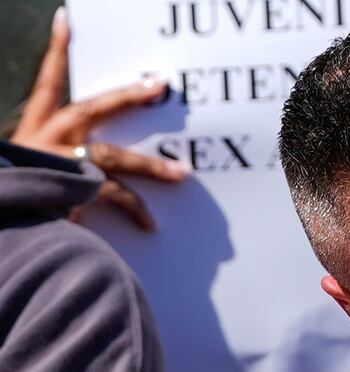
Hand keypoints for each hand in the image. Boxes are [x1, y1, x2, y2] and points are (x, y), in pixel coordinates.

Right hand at [12, 9, 187, 230]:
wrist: (0, 219)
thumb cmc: (19, 197)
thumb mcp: (34, 170)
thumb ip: (64, 161)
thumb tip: (101, 167)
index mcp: (33, 130)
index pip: (47, 82)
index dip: (59, 50)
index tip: (68, 18)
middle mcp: (44, 140)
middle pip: (91, 109)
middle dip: (128, 96)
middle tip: (158, 84)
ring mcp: (58, 164)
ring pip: (112, 155)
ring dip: (150, 165)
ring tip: (182, 173)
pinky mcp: (71, 191)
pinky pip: (113, 196)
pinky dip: (134, 209)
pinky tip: (150, 224)